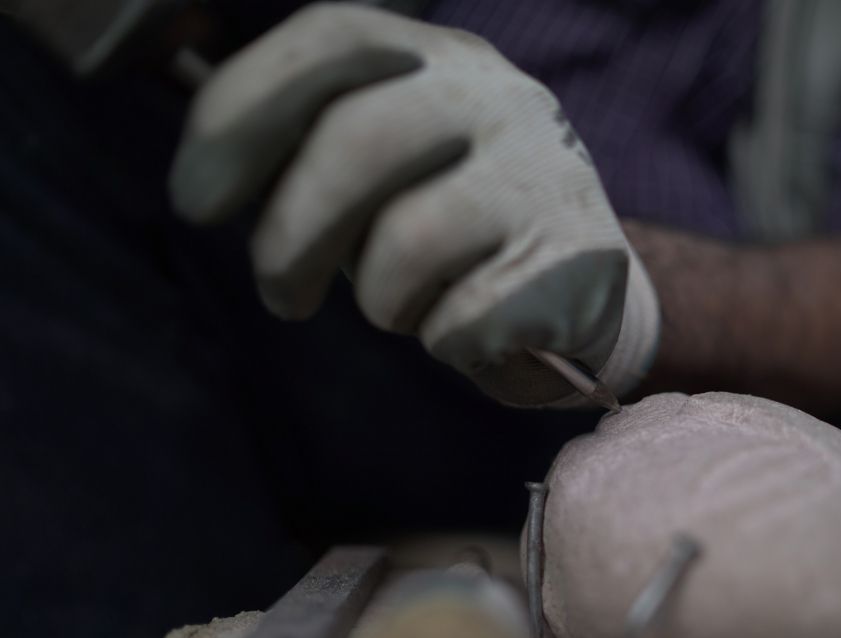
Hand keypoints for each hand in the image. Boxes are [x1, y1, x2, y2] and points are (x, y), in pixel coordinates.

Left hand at [170, 3, 657, 405]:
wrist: (590, 291)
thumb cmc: (459, 232)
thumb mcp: (392, 168)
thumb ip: (314, 154)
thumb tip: (208, 181)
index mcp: (439, 60)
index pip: (332, 40)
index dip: (244, 111)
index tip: (196, 199)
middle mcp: (499, 97)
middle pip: (357, 142)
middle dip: (289, 238)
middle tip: (281, 296)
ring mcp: (545, 172)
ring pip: (407, 244)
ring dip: (382, 301)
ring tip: (407, 305)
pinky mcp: (575, 256)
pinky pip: (462, 319)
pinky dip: (444, 341)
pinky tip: (471, 328)